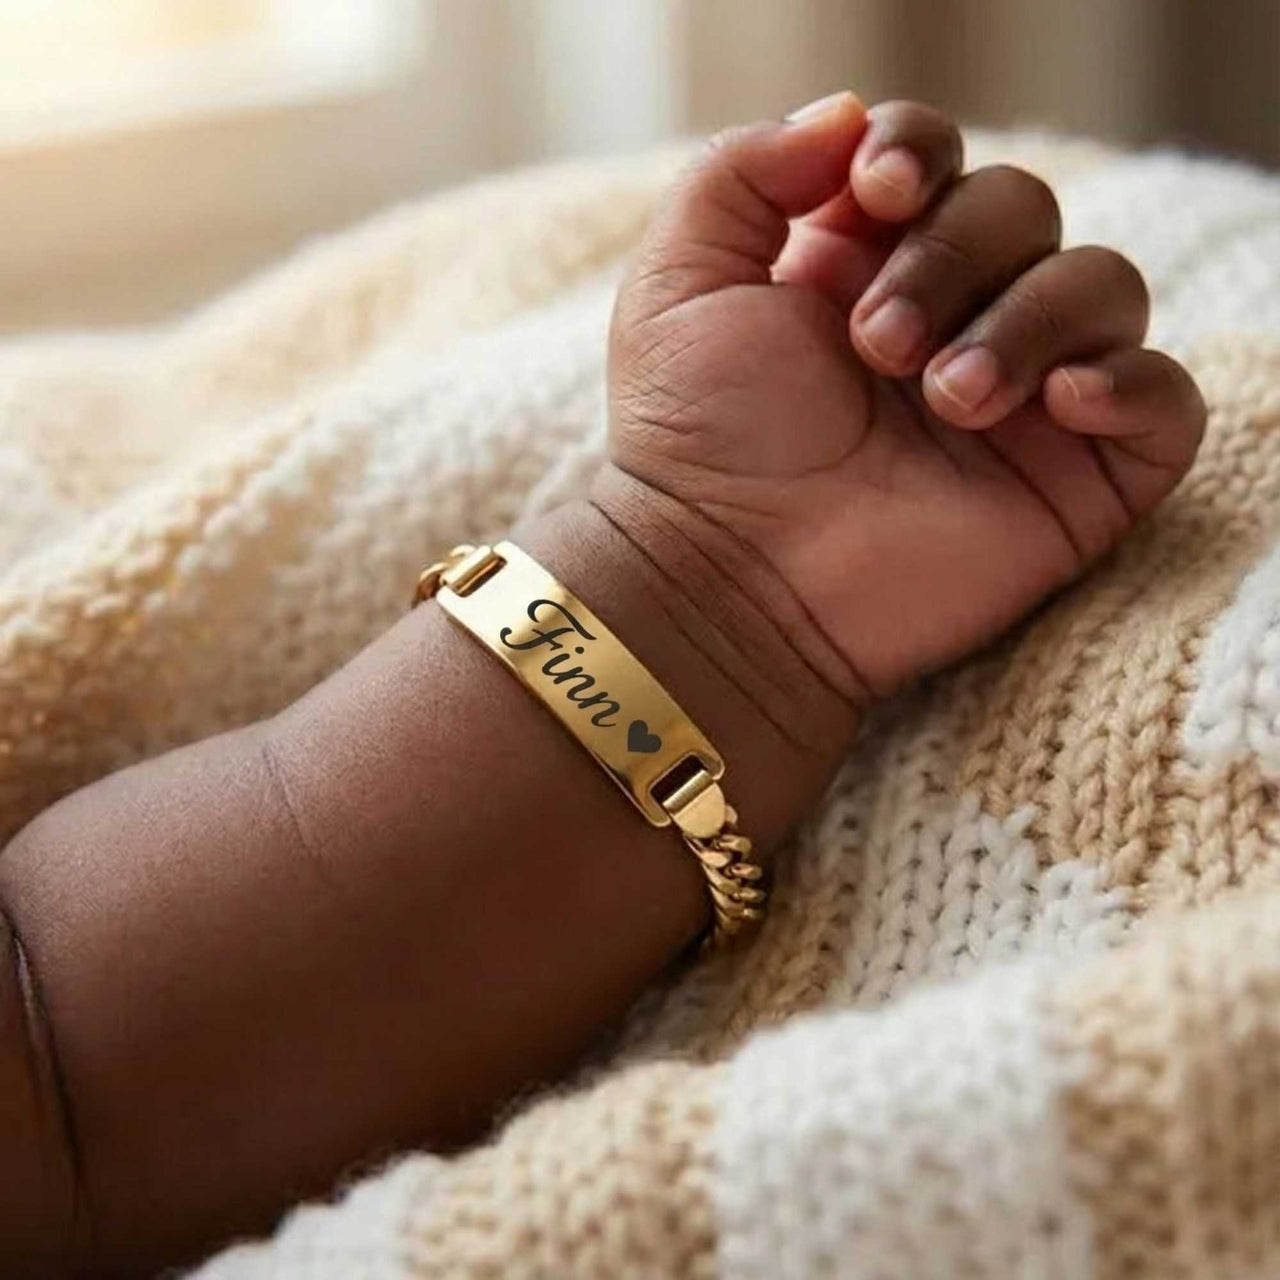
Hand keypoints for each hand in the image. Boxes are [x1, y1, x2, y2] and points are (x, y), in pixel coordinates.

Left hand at [606, 93, 1205, 696]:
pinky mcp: (1074, 479)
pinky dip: (1131, 382)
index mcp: (861, 265)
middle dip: (952, 257)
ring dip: (1026, 322)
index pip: (935, 159)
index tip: (877, 194)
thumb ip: (745, 171)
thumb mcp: (680, 281)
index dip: (920, 152)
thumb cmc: (695, 440)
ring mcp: (1020, 399)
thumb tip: (849, 118)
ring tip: (945, 398)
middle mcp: (949, 318)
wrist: (730, 578)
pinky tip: (1058, 402)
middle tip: (878, 346)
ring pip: (1100, 286)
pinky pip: (1165, 399)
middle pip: (1019, 207)